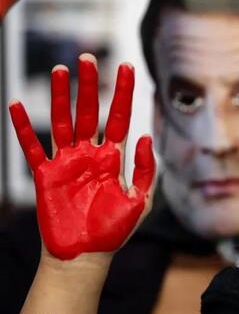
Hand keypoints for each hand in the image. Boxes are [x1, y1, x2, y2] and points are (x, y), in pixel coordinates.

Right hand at [9, 54, 154, 259]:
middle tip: (88, 57)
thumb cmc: (115, 231)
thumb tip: (146, 137)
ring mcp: (66, 162)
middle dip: (89, 84)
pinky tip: (16, 105)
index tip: (127, 66)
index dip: (123, 92)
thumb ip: (146, 169)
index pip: (119, 116)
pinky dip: (23, 128)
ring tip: (60, 70)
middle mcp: (90, 153)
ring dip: (59, 97)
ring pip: (62, 121)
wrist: (87, 255)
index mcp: (114, 156)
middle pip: (89, 111)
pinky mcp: (45, 175)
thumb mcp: (141, 200)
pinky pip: (32, 147)